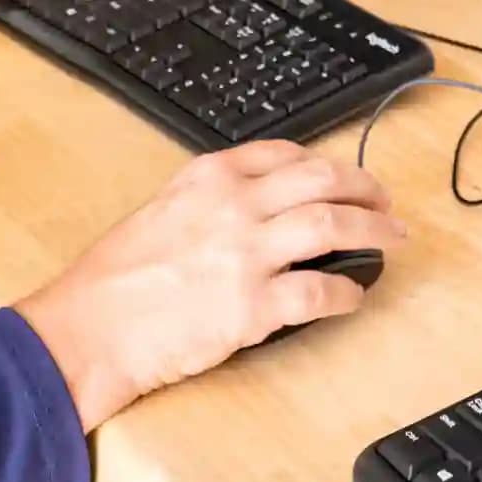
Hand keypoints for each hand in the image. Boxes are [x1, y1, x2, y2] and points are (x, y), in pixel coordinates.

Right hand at [14, 142, 403, 427]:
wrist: (91, 327)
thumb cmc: (115, 278)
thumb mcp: (162, 209)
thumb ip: (211, 201)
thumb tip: (258, 208)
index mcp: (210, 176)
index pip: (287, 154)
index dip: (327, 165)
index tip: (343, 177)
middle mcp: (235, 205)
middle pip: (323, 180)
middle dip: (365, 189)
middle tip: (385, 204)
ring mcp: (247, 253)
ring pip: (333, 225)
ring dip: (372, 230)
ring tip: (390, 240)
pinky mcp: (254, 305)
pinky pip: (320, 291)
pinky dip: (347, 293)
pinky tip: (353, 297)